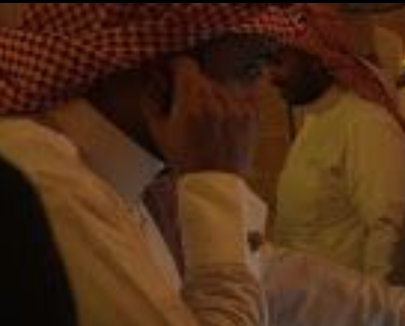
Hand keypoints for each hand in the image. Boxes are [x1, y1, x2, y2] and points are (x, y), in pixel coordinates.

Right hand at [143, 57, 259, 176]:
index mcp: (192, 102)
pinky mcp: (252, 116)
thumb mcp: (159, 129)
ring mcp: (237, 108)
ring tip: (208, 118)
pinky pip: (241, 95)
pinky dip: (232, 102)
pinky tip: (224, 118)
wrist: (214, 182)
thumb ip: (152, 97)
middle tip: (189, 105)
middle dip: (194, 87)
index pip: (186, 64)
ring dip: (213, 96)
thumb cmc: (184, 157)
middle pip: (203, 77)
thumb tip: (155, 75)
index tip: (174, 76)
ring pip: (221, 86)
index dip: (177, 68)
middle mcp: (217, 101)